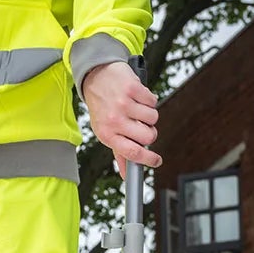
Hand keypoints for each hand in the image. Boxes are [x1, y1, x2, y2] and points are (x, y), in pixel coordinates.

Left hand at [82, 61, 159, 176]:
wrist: (96, 77)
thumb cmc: (102, 107)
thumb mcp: (105, 131)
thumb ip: (118, 152)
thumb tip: (126, 174)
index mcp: (107, 134)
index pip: (132, 152)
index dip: (148, 159)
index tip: (156, 161)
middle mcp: (114, 120)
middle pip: (148, 137)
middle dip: (149, 133)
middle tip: (141, 126)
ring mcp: (123, 104)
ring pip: (153, 118)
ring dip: (149, 115)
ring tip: (136, 109)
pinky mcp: (132, 89)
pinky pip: (153, 101)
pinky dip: (148, 100)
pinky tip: (137, 97)